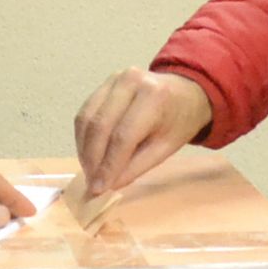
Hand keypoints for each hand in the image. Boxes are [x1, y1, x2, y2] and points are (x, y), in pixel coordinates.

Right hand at [73, 68, 212, 197]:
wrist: (184, 92)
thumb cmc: (178, 122)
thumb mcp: (165, 148)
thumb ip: (136, 167)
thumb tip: (107, 185)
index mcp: (153, 96)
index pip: (123, 136)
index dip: (108, 165)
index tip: (99, 188)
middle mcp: (130, 81)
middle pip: (100, 126)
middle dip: (92, 159)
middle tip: (91, 183)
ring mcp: (114, 80)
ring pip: (87, 119)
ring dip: (83, 149)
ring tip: (88, 171)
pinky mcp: (103, 85)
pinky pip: (85, 113)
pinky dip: (82, 137)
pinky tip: (87, 154)